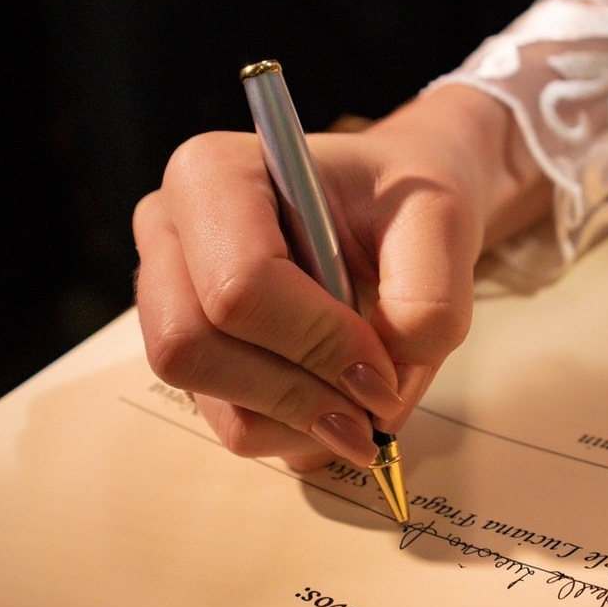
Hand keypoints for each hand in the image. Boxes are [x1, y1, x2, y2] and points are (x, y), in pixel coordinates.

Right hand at [133, 85, 548, 469]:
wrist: (391, 205)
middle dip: (296, 395)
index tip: (382, 371)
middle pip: (194, 348)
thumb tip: (378, 393)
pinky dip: (293, 432)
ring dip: (300, 423)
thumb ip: (426, 302)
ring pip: (212, 397)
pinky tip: (338, 404)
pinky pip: (229, 421)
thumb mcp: (441, 222)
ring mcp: (166, 296)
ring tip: (365, 411)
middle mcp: (169, 231)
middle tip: (374, 411)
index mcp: (213, 174)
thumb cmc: (403, 196)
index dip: (315, 342)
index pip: (239, 285)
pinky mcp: (193, 350)